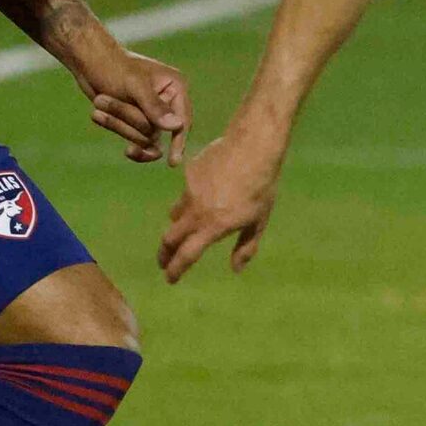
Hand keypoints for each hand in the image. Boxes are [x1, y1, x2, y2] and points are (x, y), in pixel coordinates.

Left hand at [85, 48, 190, 165]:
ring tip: (98, 102)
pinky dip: (120, 131)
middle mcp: (168, 101)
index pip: (182, 121)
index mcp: (176, 87)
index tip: (173, 162)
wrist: (89, 62)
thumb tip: (177, 127)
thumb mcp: (134, 85)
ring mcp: (153, 113)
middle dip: (129, 121)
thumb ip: (155, 107)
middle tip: (100, 100)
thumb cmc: (113, 67)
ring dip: (118, 124)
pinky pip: (136, 139)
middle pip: (157, 131)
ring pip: (144, 136)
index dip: (179, 142)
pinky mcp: (138, 120)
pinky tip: (101, 121)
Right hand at [160, 124, 283, 281]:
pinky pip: (185, 192)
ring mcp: (189, 191)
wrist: (253, 146)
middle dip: (165, 253)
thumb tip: (235, 269)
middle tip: (164, 261)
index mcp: (213, 226)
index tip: (170, 278)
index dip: (176, 270)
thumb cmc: (262, 186)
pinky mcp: (189, 173)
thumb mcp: (259, 221)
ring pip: (175, 214)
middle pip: (170, 238)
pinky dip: (190, 200)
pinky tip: (205, 192)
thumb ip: (245, 247)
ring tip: (183, 229)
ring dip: (176, 226)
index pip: (187, 255)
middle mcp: (196, 211)